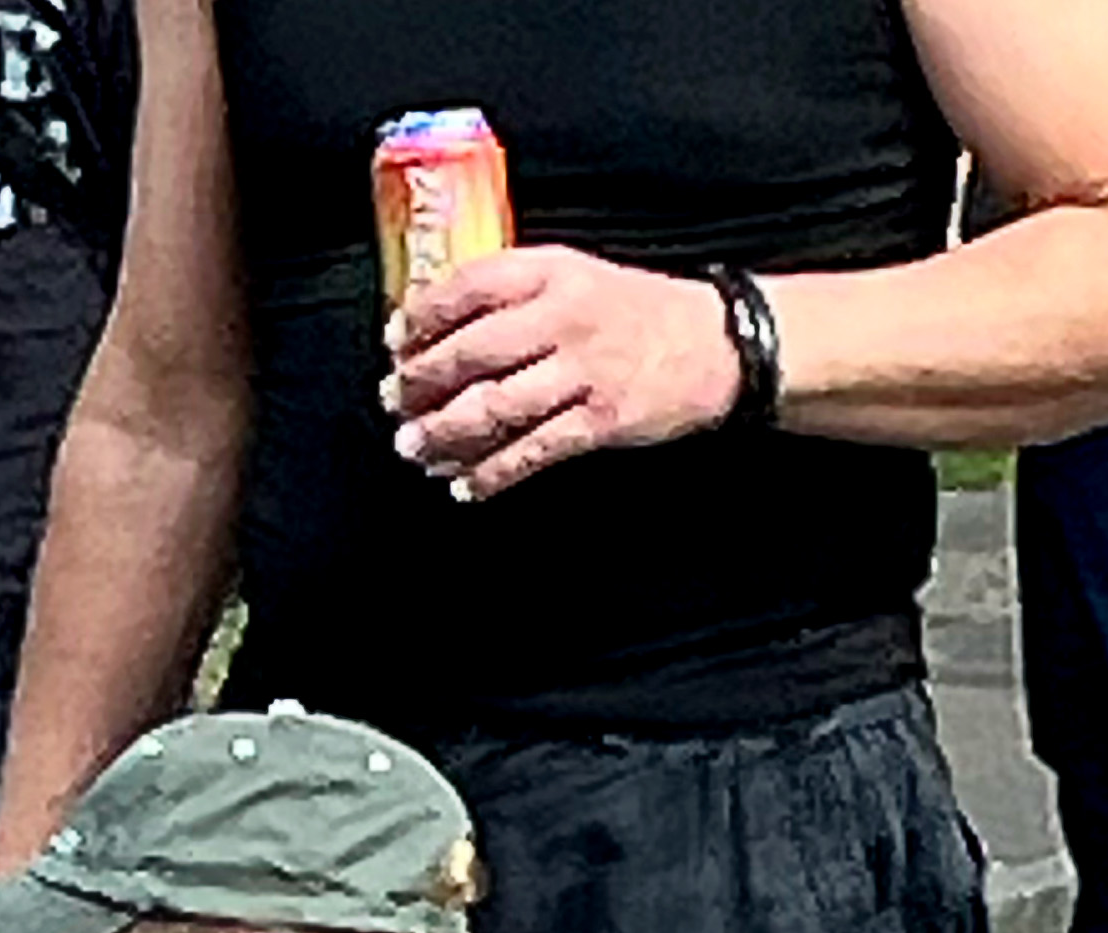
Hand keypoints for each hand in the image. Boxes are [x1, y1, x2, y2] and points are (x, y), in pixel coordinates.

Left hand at [386, 248, 741, 503]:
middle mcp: (564, 316)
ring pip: (494, 407)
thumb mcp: (578, 277)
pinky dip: (493, 473)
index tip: (394, 341)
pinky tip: (464, 485)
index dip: (424, 315)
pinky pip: (532, 452)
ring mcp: (583, 371)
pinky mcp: (600, 420)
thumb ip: (519, 293)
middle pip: (473, 351)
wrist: (716, 343)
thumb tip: (445, 327)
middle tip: (391, 402)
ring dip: (445, 433)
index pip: (471, 286)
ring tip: (413, 448)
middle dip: (422, 382)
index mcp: (553, 271)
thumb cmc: (637, 311)